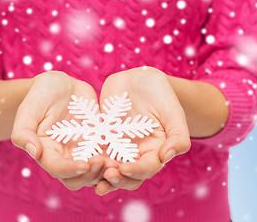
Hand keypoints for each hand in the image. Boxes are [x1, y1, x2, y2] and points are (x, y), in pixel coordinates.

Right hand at [11, 71, 116, 189]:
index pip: (57, 169)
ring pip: (95, 173)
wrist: (61, 85)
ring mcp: (82, 152)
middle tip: (104, 163)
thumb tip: (34, 152)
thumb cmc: (41, 94)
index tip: (85, 164)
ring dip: (105, 172)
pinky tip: (126, 154)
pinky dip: (116, 160)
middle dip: (91, 175)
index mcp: (45, 152)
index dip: (70, 170)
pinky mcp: (98, 144)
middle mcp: (64, 157)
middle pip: (77, 178)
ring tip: (117, 162)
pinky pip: (108, 157)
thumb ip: (23, 131)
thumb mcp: (29, 108)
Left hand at [94, 66, 190, 195]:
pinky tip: (78, 160)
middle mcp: (136, 153)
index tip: (124, 168)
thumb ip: (178, 135)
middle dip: (117, 179)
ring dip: (100, 174)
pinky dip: (87, 158)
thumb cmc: (161, 93)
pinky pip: (94, 151)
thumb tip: (167, 157)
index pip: (147, 168)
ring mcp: (117, 147)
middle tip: (107, 175)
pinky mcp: (102, 138)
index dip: (137, 171)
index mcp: (155, 151)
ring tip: (90, 174)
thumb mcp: (173, 111)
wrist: (140, 79)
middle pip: (127, 175)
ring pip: (108, 168)